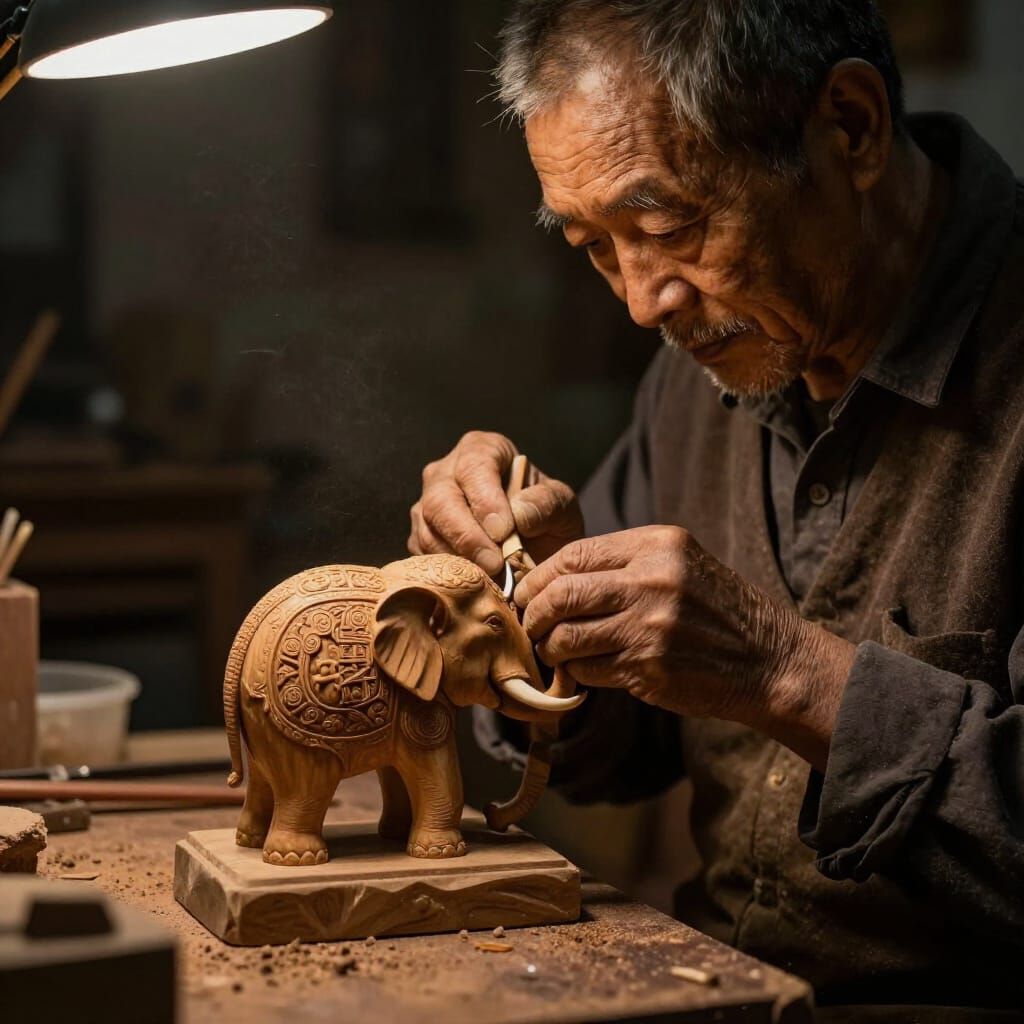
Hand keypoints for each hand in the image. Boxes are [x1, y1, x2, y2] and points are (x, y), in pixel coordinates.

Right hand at [408, 431, 583, 575]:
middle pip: (440, 500)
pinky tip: (474, 585)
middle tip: (495, 564)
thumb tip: (518, 515)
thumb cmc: (546, 516)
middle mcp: (446, 473)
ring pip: (427, 531)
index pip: (474, 467)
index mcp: (482, 450)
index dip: (486, 500)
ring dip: (457, 559)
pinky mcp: (421, 538)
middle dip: (467, 536)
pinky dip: (448, 575)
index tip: (504, 531)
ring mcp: (427, 506)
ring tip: (490, 579)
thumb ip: (547, 503)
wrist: (537, 545)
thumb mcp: (562, 505)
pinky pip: (424, 557)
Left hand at [514, 526, 855, 769]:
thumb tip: (554, 577)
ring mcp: (650, 627)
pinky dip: (576, 671)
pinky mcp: (649, 668)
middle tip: (530, 624)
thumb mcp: (679, 564)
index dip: (540, 576)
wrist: (769, 659)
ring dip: (550, 647)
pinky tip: (583, 668)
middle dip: (535, 612)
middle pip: (562, 594)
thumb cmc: (717, 611)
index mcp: (657, 546)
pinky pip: (588, 669)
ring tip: (553, 649)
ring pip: (568, 636)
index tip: (528, 592)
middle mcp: (652, 581)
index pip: (574, 554)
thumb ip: (623, 563)